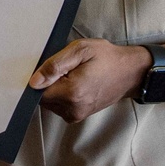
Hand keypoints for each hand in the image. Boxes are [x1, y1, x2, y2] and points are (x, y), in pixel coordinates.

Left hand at [28, 38, 150, 122]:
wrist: (130, 72)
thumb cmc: (107, 58)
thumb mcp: (80, 50)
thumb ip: (55, 65)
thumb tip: (34, 81)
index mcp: (72, 93)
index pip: (37, 92)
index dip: (39, 78)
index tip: (50, 67)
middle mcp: (73, 108)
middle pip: (43, 98)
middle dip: (47, 83)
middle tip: (65, 68)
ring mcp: (77, 114)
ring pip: (50, 102)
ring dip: (55, 89)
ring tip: (72, 74)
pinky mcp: (79, 115)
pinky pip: (60, 105)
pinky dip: (62, 94)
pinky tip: (74, 82)